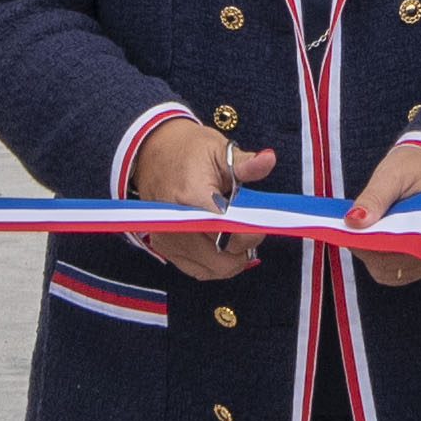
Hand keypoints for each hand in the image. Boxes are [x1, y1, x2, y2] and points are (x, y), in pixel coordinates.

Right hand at [131, 117, 278, 277]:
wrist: (151, 154)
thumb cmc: (188, 151)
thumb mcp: (219, 150)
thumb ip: (246, 163)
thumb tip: (269, 159)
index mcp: (191, 198)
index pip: (228, 233)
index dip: (249, 232)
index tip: (259, 221)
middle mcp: (176, 225)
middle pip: (223, 258)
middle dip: (243, 247)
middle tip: (248, 226)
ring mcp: (168, 239)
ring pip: (214, 269)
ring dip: (231, 256)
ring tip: (234, 232)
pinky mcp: (165, 248)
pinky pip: (199, 269)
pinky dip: (216, 262)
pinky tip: (221, 243)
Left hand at [342, 139, 420, 286]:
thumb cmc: (414, 168)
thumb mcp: (394, 175)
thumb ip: (375, 197)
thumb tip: (353, 221)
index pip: (403, 249)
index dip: (372, 243)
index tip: (353, 227)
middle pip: (391, 266)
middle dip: (366, 247)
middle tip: (355, 222)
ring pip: (387, 271)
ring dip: (368, 252)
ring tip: (365, 225)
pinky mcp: (416, 263)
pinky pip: (389, 271)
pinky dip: (373, 256)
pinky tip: (370, 234)